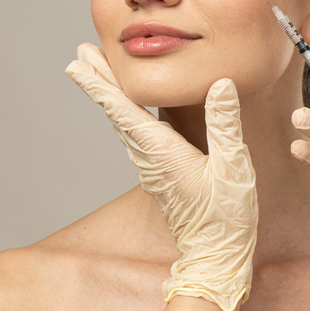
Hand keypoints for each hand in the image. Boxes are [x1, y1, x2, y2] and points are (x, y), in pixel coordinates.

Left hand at [65, 43, 257, 310]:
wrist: (216, 255)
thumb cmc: (226, 215)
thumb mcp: (232, 166)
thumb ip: (225, 124)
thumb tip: (221, 84)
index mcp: (162, 152)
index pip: (124, 111)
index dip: (100, 85)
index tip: (77, 65)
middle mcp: (149, 157)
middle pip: (117, 112)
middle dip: (99, 81)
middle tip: (81, 55)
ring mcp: (151, 166)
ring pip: (123, 123)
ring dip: (109, 95)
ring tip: (98, 72)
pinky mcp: (159, 172)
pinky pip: (135, 135)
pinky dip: (124, 113)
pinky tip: (128, 107)